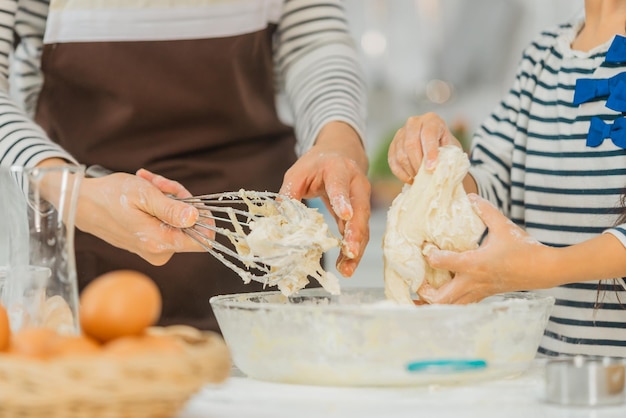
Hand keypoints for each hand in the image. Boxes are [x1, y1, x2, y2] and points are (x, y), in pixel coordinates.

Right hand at [74, 167, 202, 265]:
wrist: (80, 202)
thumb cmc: (110, 196)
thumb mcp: (145, 196)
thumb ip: (173, 209)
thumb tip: (196, 218)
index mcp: (160, 243)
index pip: (204, 241)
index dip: (205, 219)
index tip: (194, 201)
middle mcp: (158, 252)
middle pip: (190, 226)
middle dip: (180, 200)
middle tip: (160, 183)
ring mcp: (152, 249)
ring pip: (177, 221)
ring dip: (167, 198)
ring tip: (148, 182)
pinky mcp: (147, 244)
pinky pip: (164, 223)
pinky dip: (158, 205)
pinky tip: (144, 190)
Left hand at [279, 121, 369, 276]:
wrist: (340, 154)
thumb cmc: (316, 164)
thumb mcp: (297, 173)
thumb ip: (289, 193)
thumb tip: (279, 220)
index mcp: (338, 169)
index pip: (340, 185)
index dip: (342, 200)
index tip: (344, 214)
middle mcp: (356, 184)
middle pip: (359, 210)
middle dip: (355, 232)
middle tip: (349, 252)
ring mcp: (362, 199)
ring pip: (363, 225)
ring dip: (356, 247)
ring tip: (346, 269)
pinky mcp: (361, 212)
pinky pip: (359, 232)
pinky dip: (353, 249)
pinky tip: (346, 265)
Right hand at [388, 113, 462, 182]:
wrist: (437, 144)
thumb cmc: (447, 147)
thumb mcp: (452, 149)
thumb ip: (446, 156)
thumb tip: (437, 169)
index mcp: (432, 120)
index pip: (428, 134)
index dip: (429, 152)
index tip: (431, 168)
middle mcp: (414, 123)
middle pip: (411, 144)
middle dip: (418, 164)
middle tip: (425, 176)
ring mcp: (401, 133)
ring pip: (401, 154)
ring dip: (410, 170)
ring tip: (419, 178)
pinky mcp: (393, 144)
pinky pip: (392, 161)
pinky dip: (401, 173)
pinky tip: (410, 179)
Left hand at [418, 194, 551, 303]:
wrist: (545, 270)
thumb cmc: (524, 248)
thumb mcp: (503, 225)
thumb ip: (485, 210)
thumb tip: (471, 196)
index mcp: (475, 264)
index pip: (443, 263)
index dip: (429, 255)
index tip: (424, 247)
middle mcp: (474, 281)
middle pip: (441, 298)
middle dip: (424, 293)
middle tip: (415, 282)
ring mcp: (479, 291)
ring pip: (450, 306)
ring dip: (434, 302)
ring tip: (421, 295)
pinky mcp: (484, 294)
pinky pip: (461, 304)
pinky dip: (448, 302)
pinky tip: (441, 295)